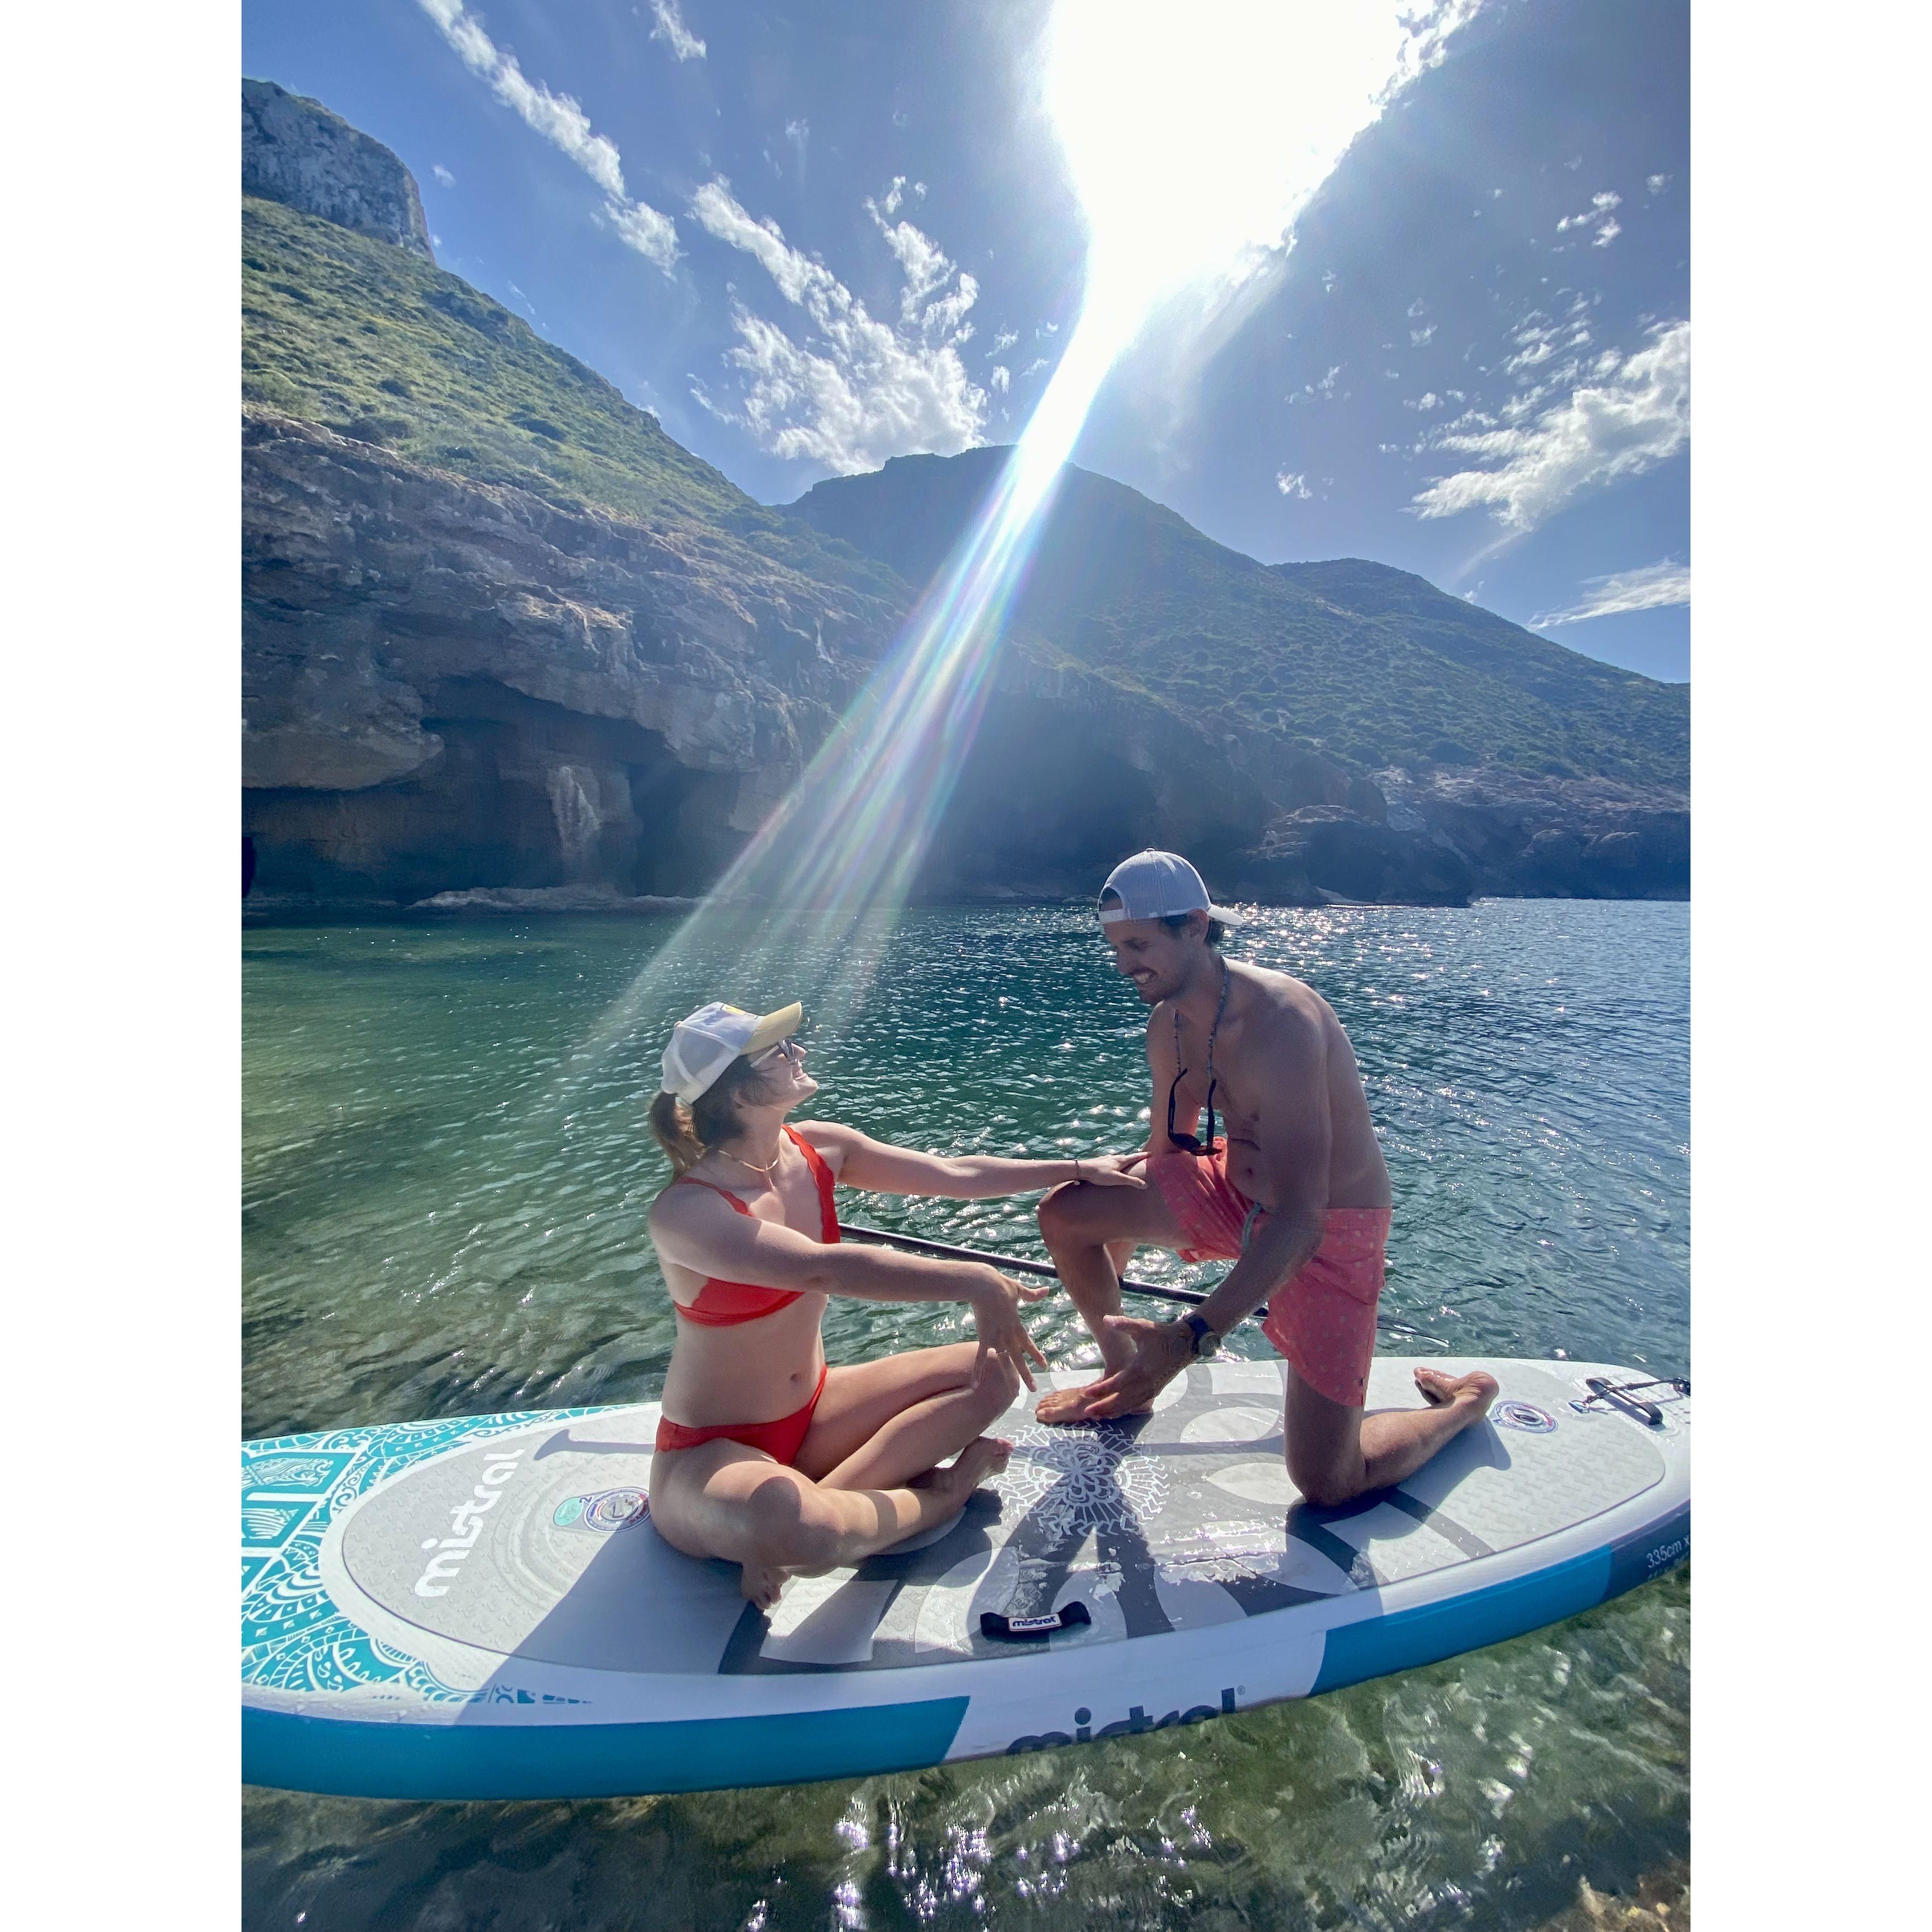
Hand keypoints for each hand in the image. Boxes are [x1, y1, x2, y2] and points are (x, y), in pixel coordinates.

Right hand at [968, 1271, 1050, 1391]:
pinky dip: (978, 1371)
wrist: (984, 1284)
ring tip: (1015, 1393)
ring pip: (1005, 1362)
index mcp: (1016, 1324)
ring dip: (1010, 1378)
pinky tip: (975, 1385)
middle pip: (1019, 1358)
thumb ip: (1032, 1294)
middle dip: (1026, 1374)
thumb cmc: (1000, 1284)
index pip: (1028, 1343)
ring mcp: (996, 1337)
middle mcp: (1008, 1334)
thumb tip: (1047, 1290)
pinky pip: (980, 1357)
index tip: (1044, 1365)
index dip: (1035, 1355)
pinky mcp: (984, 1336)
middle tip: (1034, 1389)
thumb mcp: (1018, 1289)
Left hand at [1074, 1152, 1146, 1188]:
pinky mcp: (1098, 1162)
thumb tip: (1146, 1185)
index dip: (1143, 1155)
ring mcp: (1105, 1159)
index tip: (1151, 1153)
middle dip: (1134, 1157)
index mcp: (1120, 1160)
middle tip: (1140, 1157)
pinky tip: (1110, 1163)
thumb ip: (1132, 1181)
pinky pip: (1109, 1161)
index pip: (1135, 1156)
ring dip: (1124, 1159)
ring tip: (1126, 1161)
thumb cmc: (1100, 1174)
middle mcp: (1113, 1157)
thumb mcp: (1118, 1179)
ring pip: (1117, 1158)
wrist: (1083, 1170)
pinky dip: (1114, 1162)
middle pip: (1127, 1156)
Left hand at [1074, 1313, 1191, 1418]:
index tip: (1086, 1393)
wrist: (1186, 1343)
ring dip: (1113, 1411)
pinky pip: (1137, 1404)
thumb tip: (1105, 1319)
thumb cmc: (1163, 1334)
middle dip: (1103, 1407)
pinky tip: (1115, 1413)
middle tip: (1087, 1412)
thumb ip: (1123, 1324)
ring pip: (1129, 1405)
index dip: (1100, 1389)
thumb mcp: (1143, 1327)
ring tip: (1097, 1416)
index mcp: (1140, 1369)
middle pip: (1121, 1400)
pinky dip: (1125, 1410)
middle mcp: (1146, 1383)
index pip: (1116, 1384)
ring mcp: (1151, 1389)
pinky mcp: (1155, 1391)